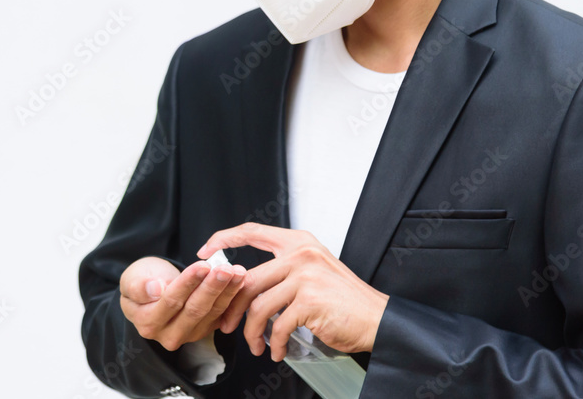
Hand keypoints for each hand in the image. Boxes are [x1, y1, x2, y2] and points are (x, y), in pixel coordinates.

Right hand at [119, 256, 246, 350]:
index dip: (188, 283)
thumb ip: (139, 287)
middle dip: (212, 288)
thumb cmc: (141, 281)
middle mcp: (169, 335)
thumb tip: (156, 289)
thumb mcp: (131, 279)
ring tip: (238, 272)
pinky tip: (240, 281)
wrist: (150, 290)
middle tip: (227, 269)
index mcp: (148, 323)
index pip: (171, 301)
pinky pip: (221, 314)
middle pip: (194, 310)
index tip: (203, 265)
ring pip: (211, 313)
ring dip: (227, 292)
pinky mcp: (204, 330)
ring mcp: (189, 335)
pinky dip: (232, 297)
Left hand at [197, 223, 388, 360]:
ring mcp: (305, 275)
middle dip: (231, 307)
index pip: (252, 231)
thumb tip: (245, 285)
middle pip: (248, 279)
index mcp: (298, 242)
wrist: (377, 319)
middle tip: (227, 324)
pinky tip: (277, 350)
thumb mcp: (313, 271)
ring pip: (258, 305)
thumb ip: (283, 270)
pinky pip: (278, 326)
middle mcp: (300, 253)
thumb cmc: (344, 301)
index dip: (224, 239)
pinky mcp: (309, 300)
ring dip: (252, 332)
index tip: (206, 252)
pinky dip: (274, 343)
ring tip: (257, 345)